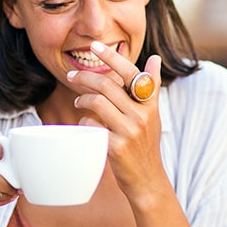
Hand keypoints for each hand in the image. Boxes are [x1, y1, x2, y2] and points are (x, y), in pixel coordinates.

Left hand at [66, 41, 164, 200]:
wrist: (147, 180)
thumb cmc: (145, 144)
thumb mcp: (153, 115)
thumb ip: (151, 87)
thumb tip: (155, 58)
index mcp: (150, 104)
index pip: (132, 73)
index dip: (113, 57)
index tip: (95, 47)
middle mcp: (142, 115)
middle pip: (108, 85)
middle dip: (85, 77)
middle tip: (71, 76)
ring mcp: (129, 131)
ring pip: (98, 102)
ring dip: (82, 98)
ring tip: (77, 101)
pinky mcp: (116, 147)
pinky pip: (91, 126)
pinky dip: (84, 122)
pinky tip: (84, 125)